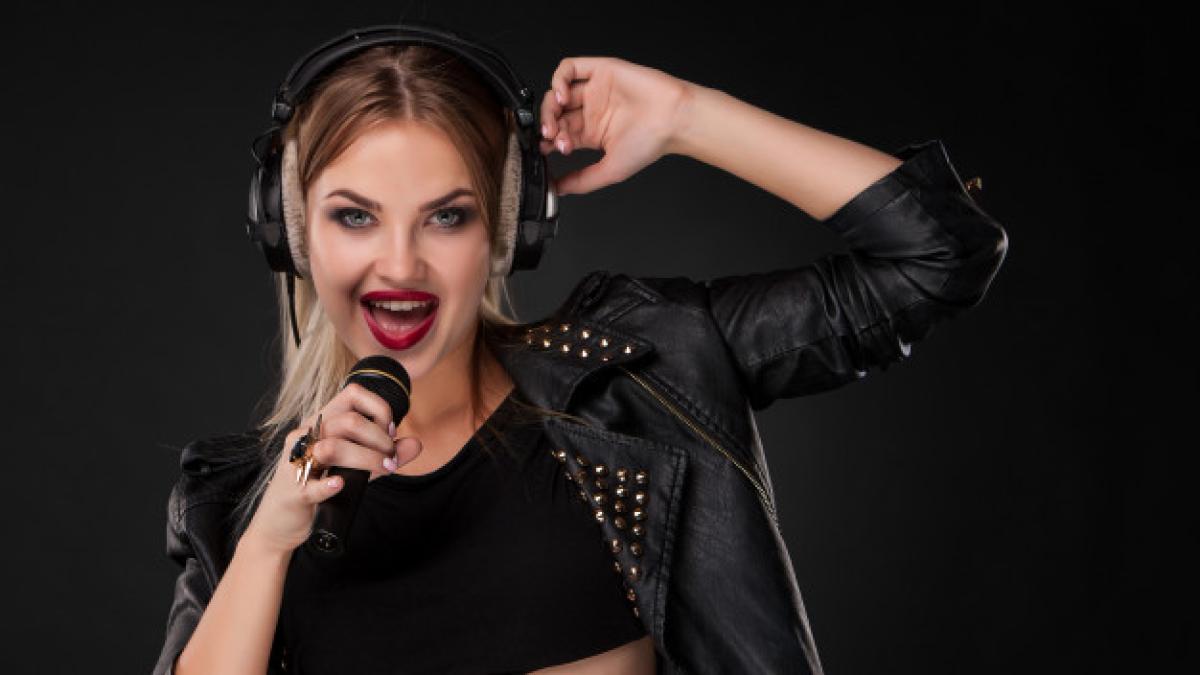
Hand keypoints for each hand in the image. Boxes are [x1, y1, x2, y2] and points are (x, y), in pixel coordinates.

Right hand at [242, 382, 423, 554]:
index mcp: (322, 422)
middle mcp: (307, 435)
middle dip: (379, 440)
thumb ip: (384, 454)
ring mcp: (297, 461)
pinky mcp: (293, 490)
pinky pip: (310, 484)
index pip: (353, 393)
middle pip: (349, 422)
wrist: (283, 520)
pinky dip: (328, 484)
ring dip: (365, 459)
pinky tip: (340, 483)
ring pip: (332, 447)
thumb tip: (416, 444)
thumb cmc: (319, 485)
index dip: (379, 408)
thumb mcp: (356, 466)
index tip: (391, 433)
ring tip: (382, 470)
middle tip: (391, 460)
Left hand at [539, 56, 694, 196]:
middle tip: (551, 136)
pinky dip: (558, 80)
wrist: (672, 119)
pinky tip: (563, 96)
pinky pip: (569, 68)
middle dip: (548, 126)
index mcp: (592, 133)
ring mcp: (594, 90)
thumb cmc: (651, 143)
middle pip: (556, 114)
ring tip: (555, 119)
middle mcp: (592, 110)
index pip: (560, 134)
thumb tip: (558, 190)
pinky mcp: (599, 71)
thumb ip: (582, 181)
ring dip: (549, 106)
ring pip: (557, 91)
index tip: (546, 150)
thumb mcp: (610, 170)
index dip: (549, 142)